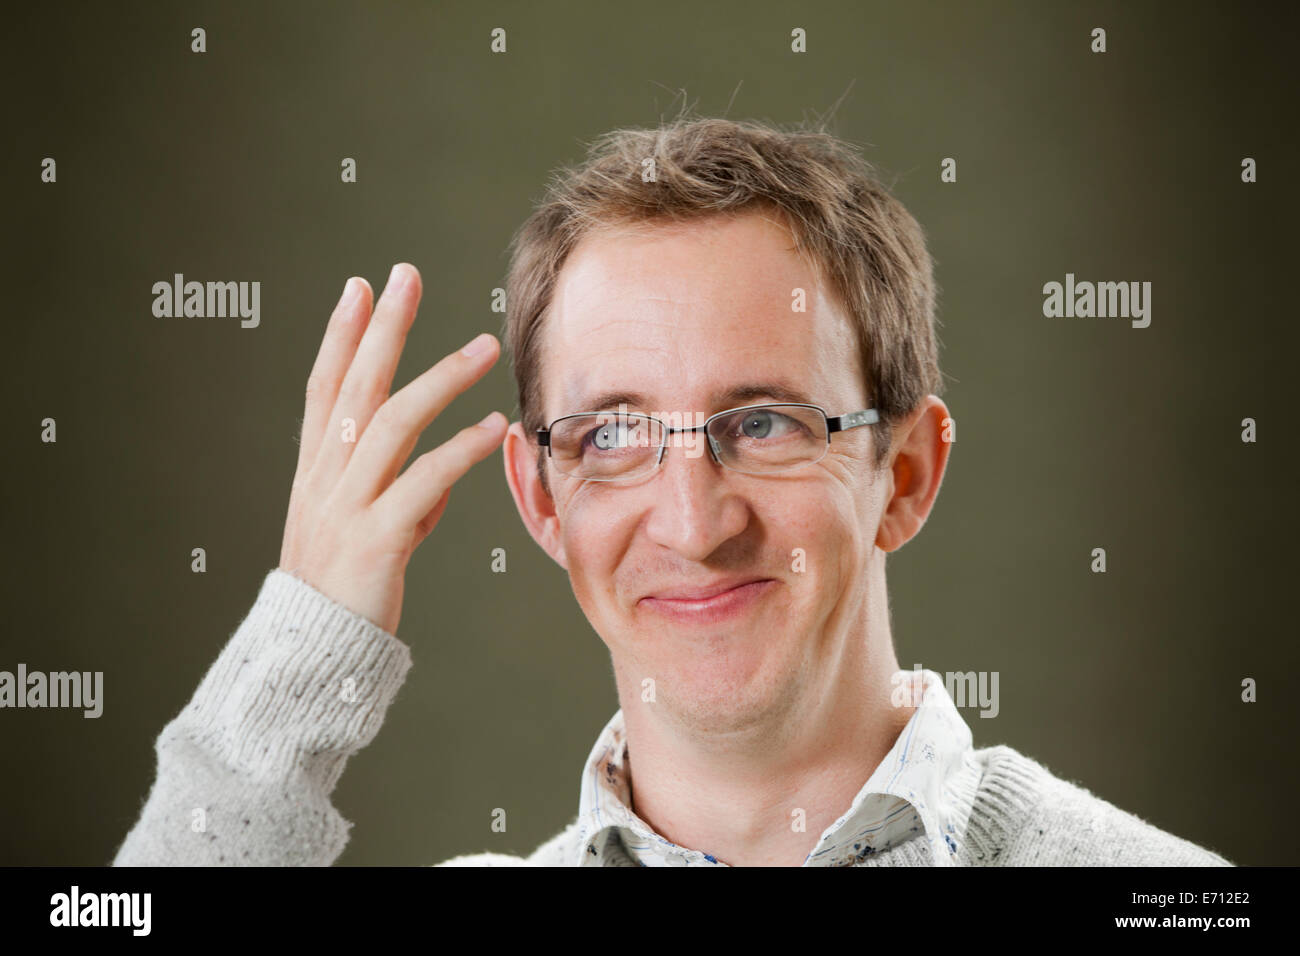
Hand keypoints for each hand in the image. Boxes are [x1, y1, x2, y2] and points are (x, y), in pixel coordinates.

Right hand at [278, 263, 506, 634]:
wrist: (314, 657)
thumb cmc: (345, 593)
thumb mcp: (363, 533)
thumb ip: (398, 498)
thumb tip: (440, 475)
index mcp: (315, 474)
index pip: (324, 388)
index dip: (341, 336)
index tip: (360, 287)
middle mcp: (324, 481)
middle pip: (354, 388)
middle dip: (381, 328)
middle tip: (403, 276)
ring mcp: (345, 508)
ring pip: (390, 424)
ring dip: (438, 378)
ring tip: (480, 345)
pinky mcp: (376, 541)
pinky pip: (421, 483)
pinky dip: (459, 450)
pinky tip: (492, 426)